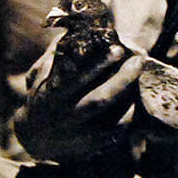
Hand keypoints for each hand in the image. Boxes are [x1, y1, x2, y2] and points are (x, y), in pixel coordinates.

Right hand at [15, 43, 144, 161]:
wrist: (35, 138)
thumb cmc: (42, 97)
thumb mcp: (40, 75)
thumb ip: (56, 54)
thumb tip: (76, 30)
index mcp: (52, 96)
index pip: (77, 79)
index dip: (99, 64)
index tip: (118, 48)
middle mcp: (66, 117)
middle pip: (99, 100)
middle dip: (122, 79)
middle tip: (140, 59)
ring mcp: (80, 136)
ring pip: (112, 121)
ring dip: (131, 99)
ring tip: (142, 80)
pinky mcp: (92, 148)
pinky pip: (117, 134)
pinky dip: (129, 118)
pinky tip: (137, 102)